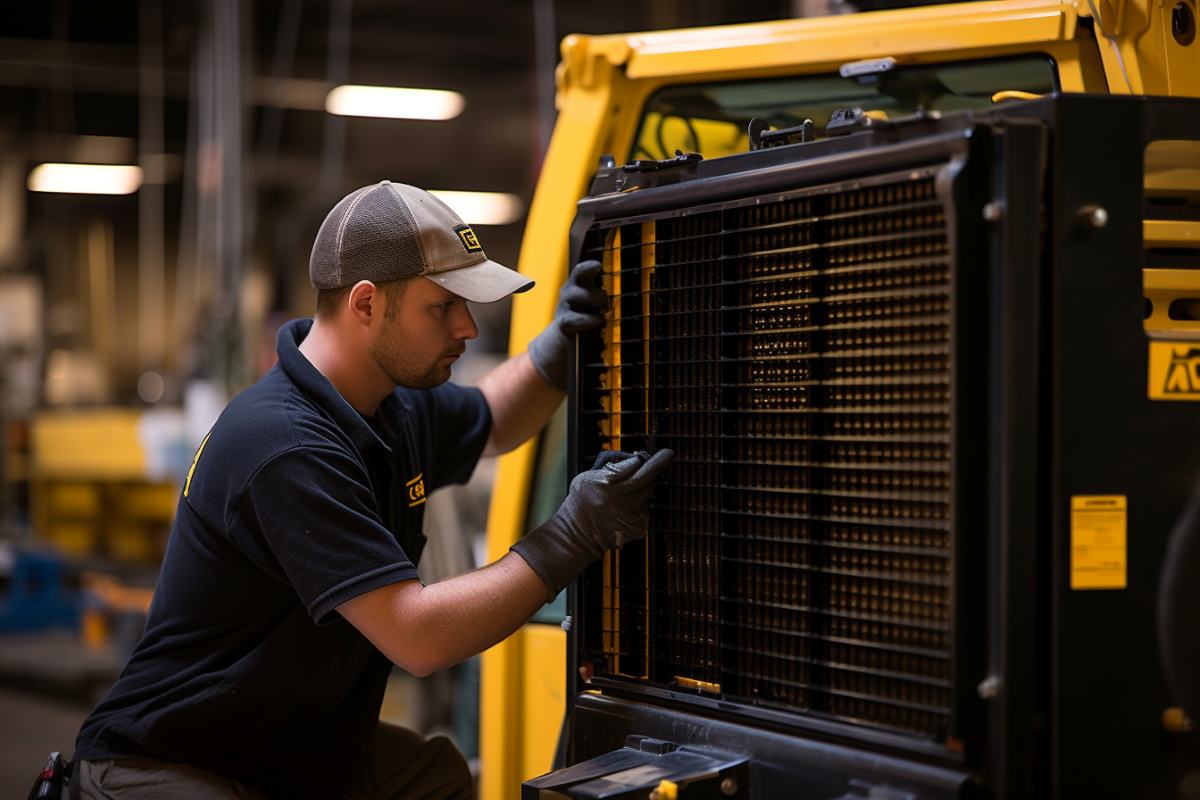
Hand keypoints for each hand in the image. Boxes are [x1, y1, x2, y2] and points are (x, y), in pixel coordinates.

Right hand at [510, 449, 673, 597]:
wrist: (577, 534)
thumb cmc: (582, 501)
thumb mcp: (587, 477)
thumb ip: (609, 466)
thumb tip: (635, 458)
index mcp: (605, 483)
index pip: (632, 465)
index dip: (638, 459)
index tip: (643, 455)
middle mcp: (619, 499)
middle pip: (647, 478)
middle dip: (659, 463)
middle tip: (667, 454)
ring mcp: (629, 514)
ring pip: (649, 493)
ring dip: (648, 485)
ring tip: (638, 484)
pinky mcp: (636, 527)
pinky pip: (646, 509)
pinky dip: (642, 504)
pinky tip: (628, 505)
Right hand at [527, 259, 606, 390]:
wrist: (567, 338)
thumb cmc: (588, 316)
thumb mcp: (596, 303)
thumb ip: (605, 297)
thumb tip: (626, 294)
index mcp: (579, 283)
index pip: (581, 270)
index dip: (588, 266)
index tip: (598, 266)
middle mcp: (569, 291)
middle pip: (578, 281)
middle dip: (596, 290)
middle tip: (607, 302)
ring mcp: (564, 305)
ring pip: (575, 295)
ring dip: (593, 301)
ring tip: (604, 312)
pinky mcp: (563, 321)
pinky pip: (573, 317)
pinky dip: (587, 319)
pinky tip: (597, 320)